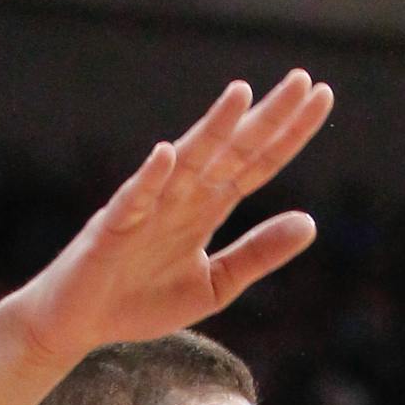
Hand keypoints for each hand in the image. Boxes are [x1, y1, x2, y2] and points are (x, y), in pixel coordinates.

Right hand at [7, 70, 334, 364]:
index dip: (289, 134)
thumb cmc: (141, 301)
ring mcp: (147, 207)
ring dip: (212, 129)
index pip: (257, 164)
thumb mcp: (216, 284)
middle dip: (266, 118)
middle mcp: (181, 197)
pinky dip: (149, 177)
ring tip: (241, 94)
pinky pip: (133, 198)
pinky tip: (166, 153)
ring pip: (187, 162)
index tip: (323, 97)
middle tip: (303, 80)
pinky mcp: (113, 227)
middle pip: (232, 151)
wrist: (80, 324)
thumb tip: (311, 222)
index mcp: (206, 208)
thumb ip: (258, 253)